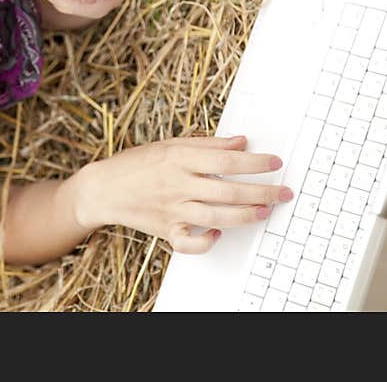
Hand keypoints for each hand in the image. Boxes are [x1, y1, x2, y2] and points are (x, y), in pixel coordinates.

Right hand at [73, 135, 293, 253]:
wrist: (102, 188)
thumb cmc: (137, 164)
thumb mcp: (170, 144)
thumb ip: (207, 144)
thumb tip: (241, 142)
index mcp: (179, 159)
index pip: (225, 161)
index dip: (254, 163)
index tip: (275, 163)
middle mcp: (177, 184)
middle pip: (227, 191)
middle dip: (261, 192)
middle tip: (284, 193)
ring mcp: (171, 210)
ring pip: (215, 217)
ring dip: (244, 216)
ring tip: (264, 212)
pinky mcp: (164, 230)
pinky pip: (190, 244)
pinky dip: (207, 242)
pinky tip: (219, 234)